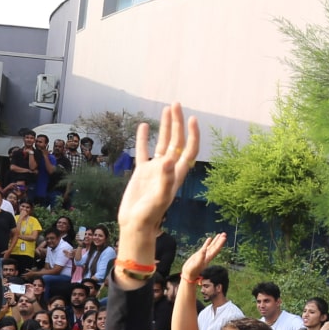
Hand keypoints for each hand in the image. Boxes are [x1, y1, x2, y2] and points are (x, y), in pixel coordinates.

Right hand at [115, 104, 199, 242]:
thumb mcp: (160, 198)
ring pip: (162, 143)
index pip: (189, 149)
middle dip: (178, 123)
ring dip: (165, 126)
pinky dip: (143, 138)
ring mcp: (155, 170)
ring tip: (166, 109)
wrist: (135, 224)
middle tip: (176, 105)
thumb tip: (168, 159)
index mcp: (177, 174)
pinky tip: (144, 126)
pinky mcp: (141, 172)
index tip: (192, 118)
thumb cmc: (150, 215)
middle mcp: (168, 169)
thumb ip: (165, 179)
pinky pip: (143, 151)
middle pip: (177, 141)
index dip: (193, 134)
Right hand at [180, 233, 227, 283]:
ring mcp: (204, 254)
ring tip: (220, 234)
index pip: (216, 249)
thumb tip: (204, 249)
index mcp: (208, 258)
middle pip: (215, 247)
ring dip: (216, 240)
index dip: (220, 243)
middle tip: (224, 234)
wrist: (188, 274)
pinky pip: (205, 247)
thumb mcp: (196, 264)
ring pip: (211, 246)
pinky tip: (210, 238)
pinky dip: (208, 242)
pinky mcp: (199, 254)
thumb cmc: (192, 271)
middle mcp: (208, 256)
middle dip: (220, 240)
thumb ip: (200, 257)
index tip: (224, 238)